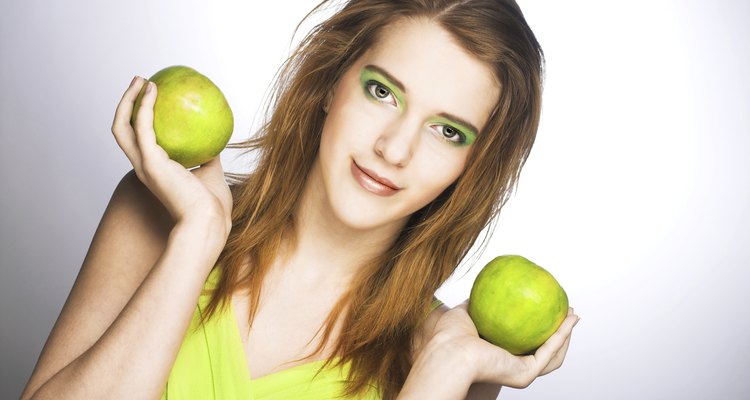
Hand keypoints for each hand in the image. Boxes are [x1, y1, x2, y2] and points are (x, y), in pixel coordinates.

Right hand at [111, 76, 232, 235]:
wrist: (209, 222)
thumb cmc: (212, 206)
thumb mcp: (212, 174)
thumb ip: (208, 157)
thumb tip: (217, 140)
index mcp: (155, 171)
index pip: (138, 141)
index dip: (138, 119)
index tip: (151, 99)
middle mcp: (143, 167)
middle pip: (121, 130)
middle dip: (125, 104)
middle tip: (139, 82)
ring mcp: (144, 165)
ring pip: (122, 126)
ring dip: (127, 100)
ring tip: (141, 80)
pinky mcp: (151, 162)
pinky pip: (143, 127)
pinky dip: (144, 106)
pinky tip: (154, 90)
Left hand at [430, 301, 578, 388]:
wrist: (449, 352)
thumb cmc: (448, 336)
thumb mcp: (464, 312)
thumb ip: (475, 303)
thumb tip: (482, 289)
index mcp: (497, 354)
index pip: (523, 342)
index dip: (537, 328)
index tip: (546, 309)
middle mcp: (510, 366)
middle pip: (544, 351)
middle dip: (559, 333)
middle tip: (568, 313)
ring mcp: (519, 372)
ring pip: (552, 356)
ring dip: (565, 335)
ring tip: (574, 316)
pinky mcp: (524, 374)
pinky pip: (548, 353)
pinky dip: (561, 336)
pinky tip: (569, 321)